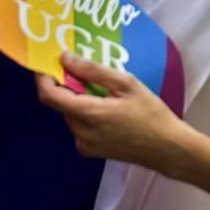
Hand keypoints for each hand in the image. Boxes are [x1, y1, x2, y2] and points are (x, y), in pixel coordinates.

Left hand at [37, 52, 187, 174]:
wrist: (166, 148)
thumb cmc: (150, 113)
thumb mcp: (127, 84)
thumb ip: (94, 71)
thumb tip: (65, 58)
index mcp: (88, 114)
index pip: (49, 96)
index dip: (43, 78)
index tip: (48, 62)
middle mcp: (79, 132)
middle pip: (61, 104)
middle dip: (67, 86)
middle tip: (85, 71)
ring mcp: (84, 144)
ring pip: (71, 115)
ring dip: (79, 100)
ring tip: (105, 91)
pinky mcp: (90, 151)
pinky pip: (80, 127)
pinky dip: (86, 114)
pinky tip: (109, 110)